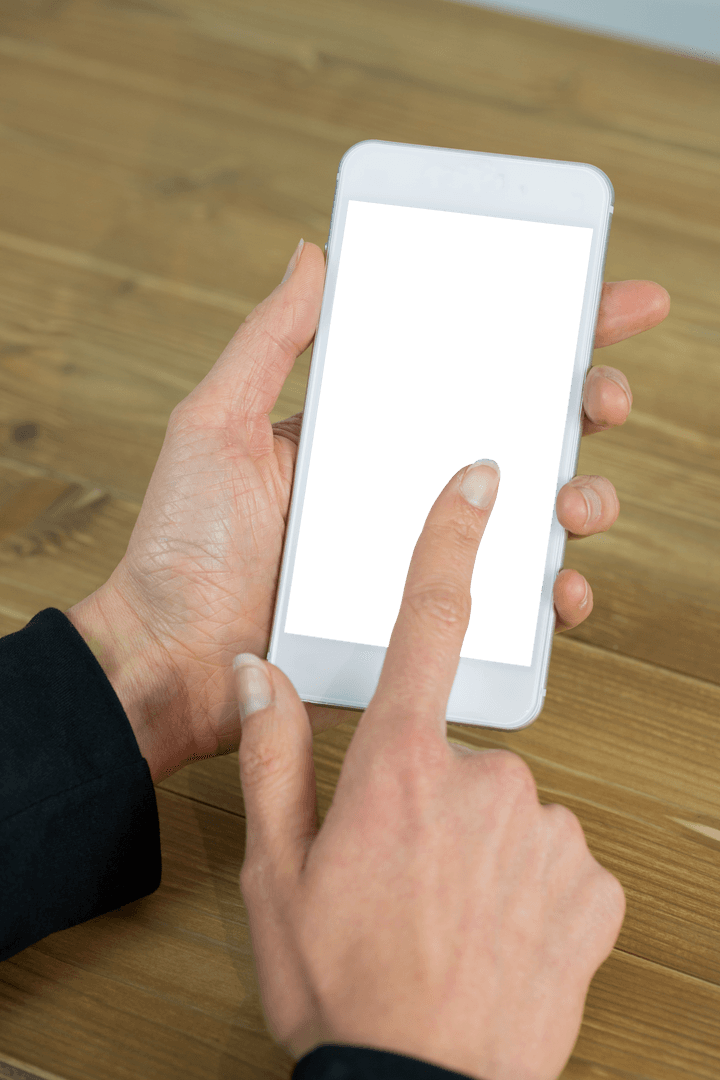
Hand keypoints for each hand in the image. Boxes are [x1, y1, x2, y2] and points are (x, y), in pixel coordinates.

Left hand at [66, 238, 667, 779]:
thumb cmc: (181, 545)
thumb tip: (314, 254)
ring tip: (578, 497)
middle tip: (603, 394)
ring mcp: (425, 555)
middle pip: (523, 435)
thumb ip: (268, 341)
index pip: (469, 370)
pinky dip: (552, 600)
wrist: (172, 660)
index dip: (540, 335)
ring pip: (535, 519)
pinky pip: (512, 609)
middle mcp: (409, 489)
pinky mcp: (429, 624)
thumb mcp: (216, 423)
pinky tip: (559, 589)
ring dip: (584, 498)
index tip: (599, 299)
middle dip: (584, 405)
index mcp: (370, 434)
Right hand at [236, 459, 625, 1079]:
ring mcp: (549, 830)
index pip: (428, 622)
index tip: (481, 482)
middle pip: (463, 745)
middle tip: (405, 872)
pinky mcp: (594, 883)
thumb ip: (273, 755)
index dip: (453, 540)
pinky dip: (528, 884)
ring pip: (511, 805)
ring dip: (481, 843)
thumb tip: (259, 671)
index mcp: (401, 766)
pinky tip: (496, 934)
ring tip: (446, 914)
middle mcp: (486, 779)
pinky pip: (556, 855)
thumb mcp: (275, 872)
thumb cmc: (341, 983)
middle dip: (436, 792)